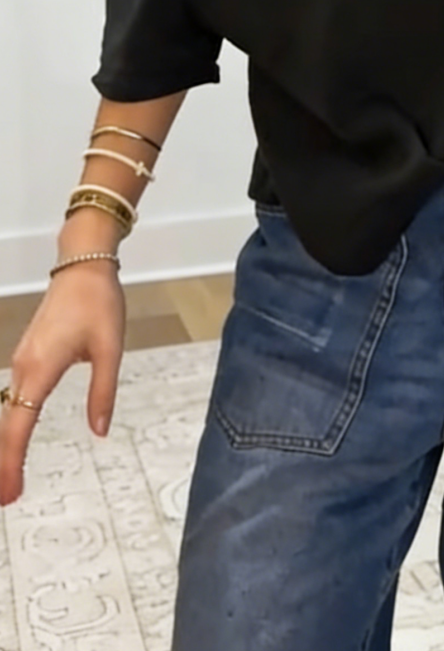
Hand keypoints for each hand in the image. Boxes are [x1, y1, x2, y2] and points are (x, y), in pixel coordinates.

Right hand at [0, 259, 124, 506]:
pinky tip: (16, 439)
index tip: (10, 493)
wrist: (82, 266)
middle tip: (6, 499)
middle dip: (3, 463)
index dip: (12, 462)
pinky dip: (11, 424)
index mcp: (40, 369)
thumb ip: (103, 392)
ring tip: (10, 479)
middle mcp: (22, 368)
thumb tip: (100, 431)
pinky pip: (14, 397)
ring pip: (8, 412)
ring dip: (6, 445)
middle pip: (6, 425)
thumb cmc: (99, 304)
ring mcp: (21, 361)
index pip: (18, 426)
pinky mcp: (27, 355)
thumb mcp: (110, 349)